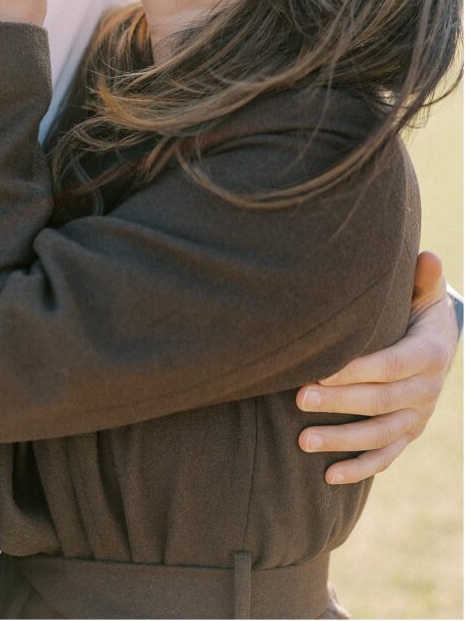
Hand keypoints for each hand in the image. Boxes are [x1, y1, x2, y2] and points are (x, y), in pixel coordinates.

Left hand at [296, 251, 456, 483]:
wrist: (436, 344)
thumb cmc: (417, 309)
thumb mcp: (424, 293)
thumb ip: (423, 278)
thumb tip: (429, 256)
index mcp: (429, 355)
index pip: (392, 365)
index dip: (357, 370)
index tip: (320, 368)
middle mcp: (427, 391)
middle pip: (380, 402)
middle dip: (338, 401)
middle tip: (298, 397)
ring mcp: (418, 418)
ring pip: (379, 436)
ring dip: (341, 440)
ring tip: (301, 441)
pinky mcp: (407, 435)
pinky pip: (385, 458)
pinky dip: (358, 470)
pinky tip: (327, 477)